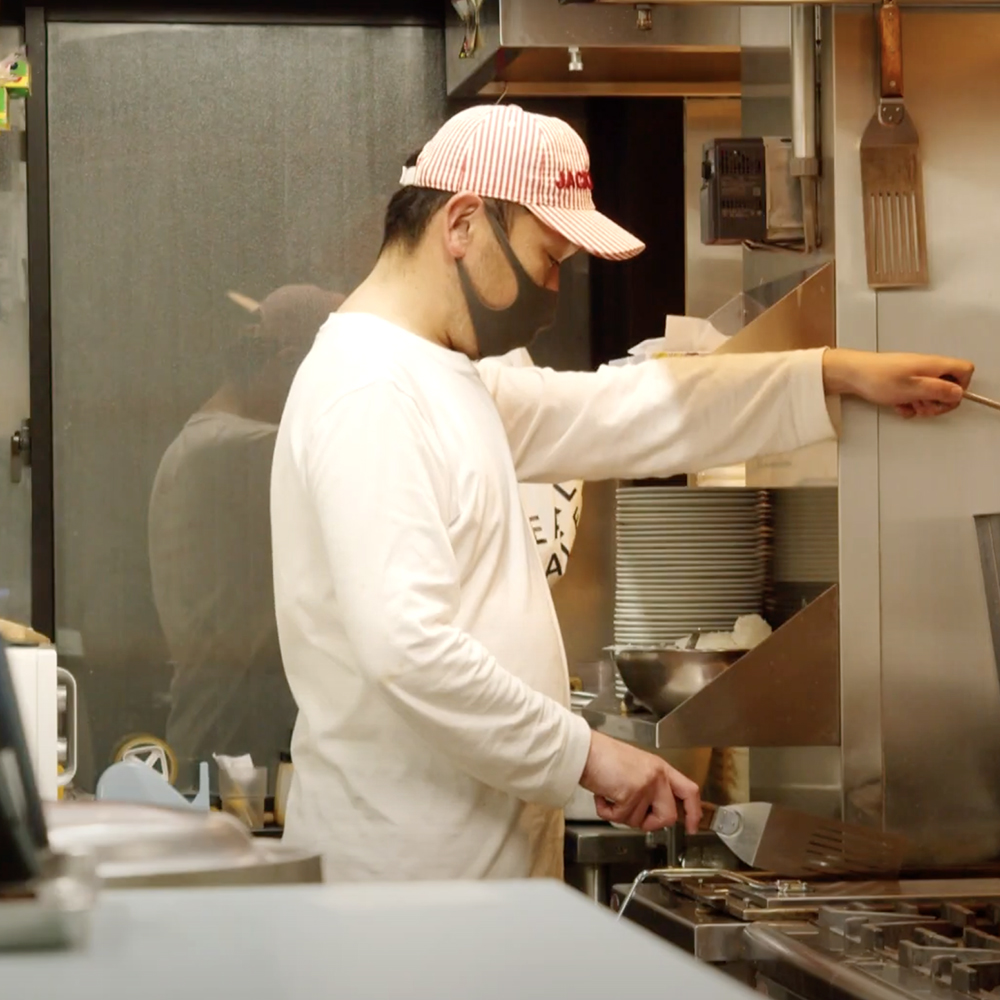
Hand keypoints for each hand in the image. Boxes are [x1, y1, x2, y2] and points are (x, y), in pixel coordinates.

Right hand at [579, 731, 701, 833]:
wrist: (585, 750)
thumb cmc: (603, 756)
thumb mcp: (636, 768)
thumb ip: (650, 786)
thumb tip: (653, 811)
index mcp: (661, 769)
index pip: (690, 791)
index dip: (694, 812)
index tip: (692, 827)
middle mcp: (657, 776)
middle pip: (669, 816)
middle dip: (650, 824)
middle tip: (632, 814)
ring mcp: (646, 785)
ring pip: (639, 821)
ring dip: (620, 814)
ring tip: (610, 794)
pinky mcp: (631, 793)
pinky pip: (619, 817)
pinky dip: (606, 812)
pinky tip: (602, 795)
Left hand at [822, 348, 973, 417]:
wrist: (851, 373)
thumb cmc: (876, 377)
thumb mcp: (913, 388)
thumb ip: (939, 391)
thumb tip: (958, 394)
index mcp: (934, 364)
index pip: (965, 371)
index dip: (960, 388)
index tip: (945, 400)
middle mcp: (927, 367)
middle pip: (949, 385)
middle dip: (939, 401)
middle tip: (924, 406)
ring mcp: (915, 373)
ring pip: (931, 392)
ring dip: (923, 404)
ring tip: (909, 405)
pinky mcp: (903, 380)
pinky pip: (915, 394)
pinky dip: (910, 403)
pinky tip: (899, 405)